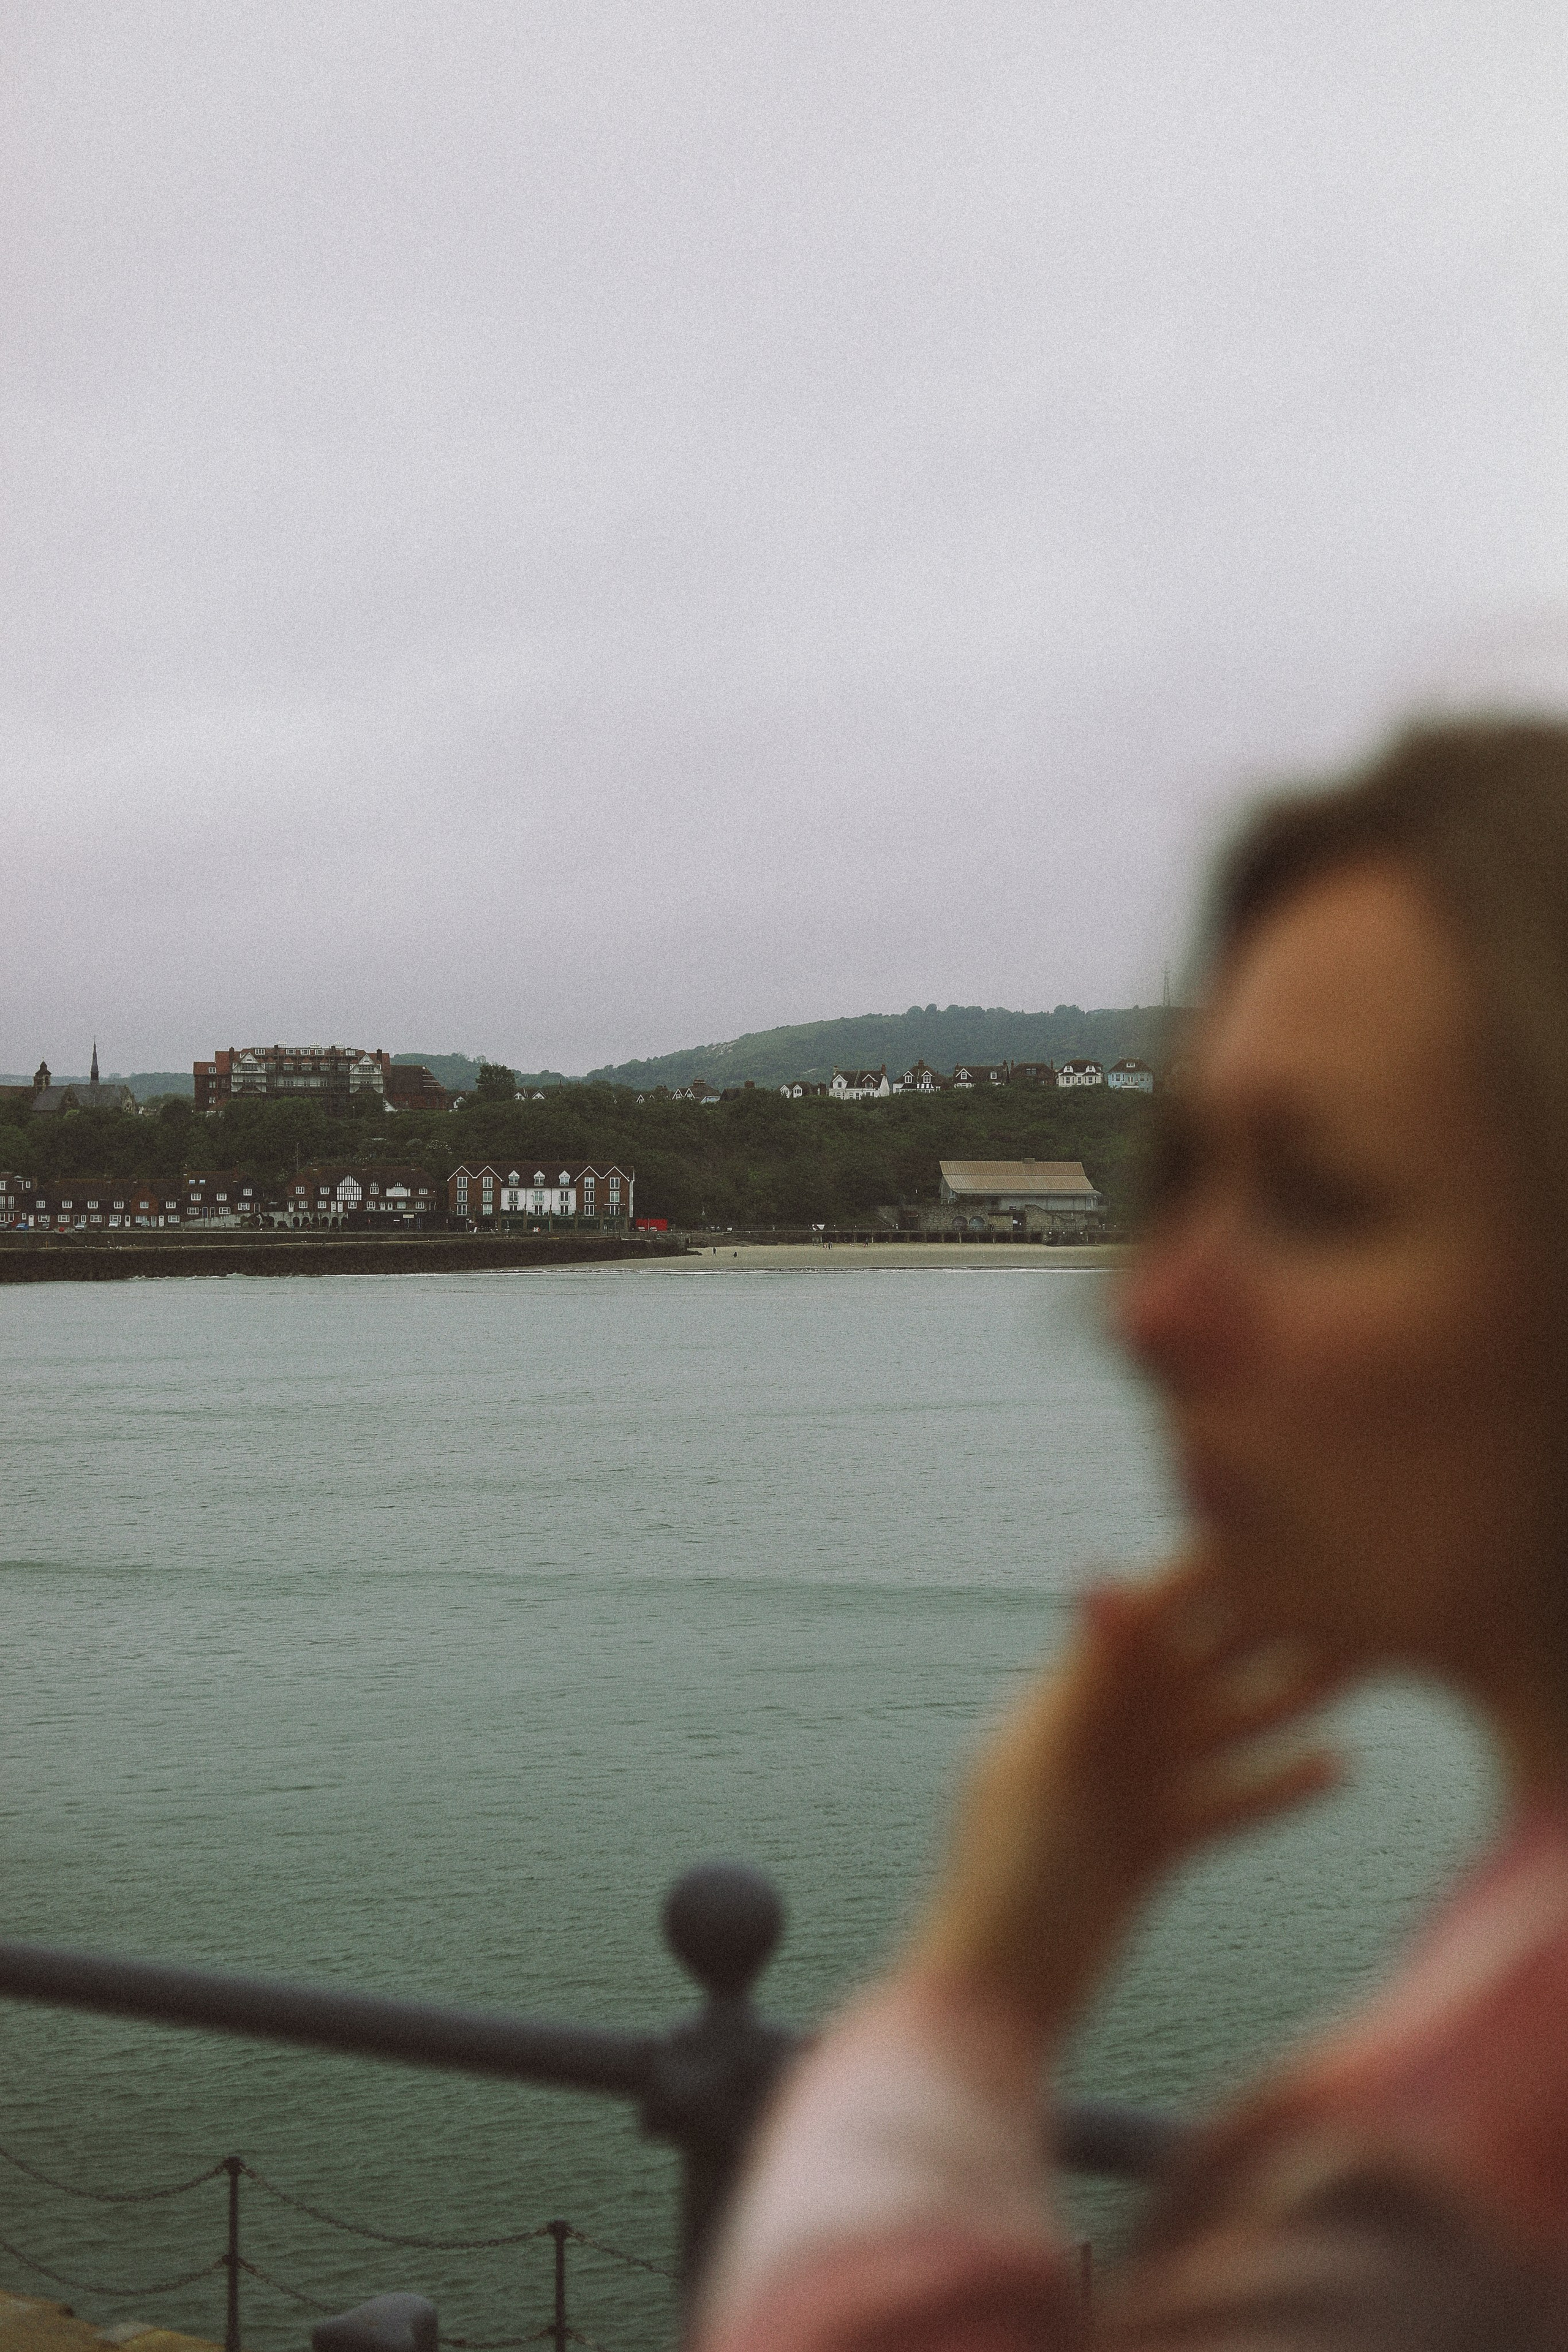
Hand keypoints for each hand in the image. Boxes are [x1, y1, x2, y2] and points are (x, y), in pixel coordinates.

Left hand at [905, 1554, 1341, 2040]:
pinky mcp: (1153, 1845)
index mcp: (1059, 1699)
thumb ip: (1088, 1673)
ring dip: (1277, 1705)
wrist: (996, 1997)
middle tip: (1332, 1596)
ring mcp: (1126, 1790)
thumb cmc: (1002, 1875)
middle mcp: (1096, 1734)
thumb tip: (1102, 1573)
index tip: (1262, 1537)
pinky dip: (1276, 1785)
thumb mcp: (1047, 1763)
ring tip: (1350, 1671)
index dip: (1196, 1584)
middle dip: (1250, 1637)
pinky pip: (1225, 1801)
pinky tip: (1339, 1764)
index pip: (1139, 1625)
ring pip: (1217, 1733)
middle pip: (1189, 1673)